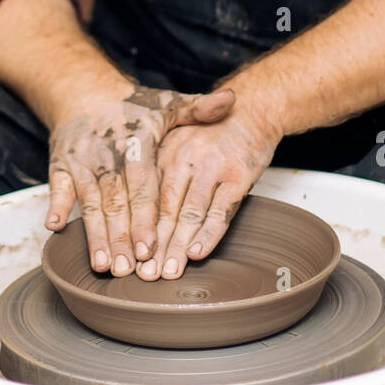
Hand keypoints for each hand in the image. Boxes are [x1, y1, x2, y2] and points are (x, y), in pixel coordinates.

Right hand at [45, 85, 235, 275]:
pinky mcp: (61, 166)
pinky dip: (57, 207)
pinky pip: (58, 189)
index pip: (143, 186)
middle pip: (116, 202)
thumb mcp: (166, 104)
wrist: (84, 91)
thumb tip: (231, 99)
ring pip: (90, 203)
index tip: (150, 245)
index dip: (145, 217)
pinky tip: (55, 229)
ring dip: (95, 235)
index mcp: (137, 142)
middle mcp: (108, 155)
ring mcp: (82, 162)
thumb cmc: (132, 106)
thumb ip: (198, 109)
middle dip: (120, 237)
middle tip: (128, 270)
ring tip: (103, 265)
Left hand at [137, 105, 278, 280]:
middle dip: (155, 246)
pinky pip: (221, 210)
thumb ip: (159, 172)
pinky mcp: (238, 175)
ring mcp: (213, 167)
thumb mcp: (176, 140)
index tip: (131, 256)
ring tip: (169, 272)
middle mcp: (185, 159)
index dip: (139, 230)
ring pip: (191, 214)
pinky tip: (198, 253)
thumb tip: (136, 216)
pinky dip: (209, 234)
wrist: (253, 109)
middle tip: (145, 275)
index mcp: (164, 153)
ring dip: (179, 246)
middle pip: (166, 211)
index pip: (147, 199)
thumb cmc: (211, 131)